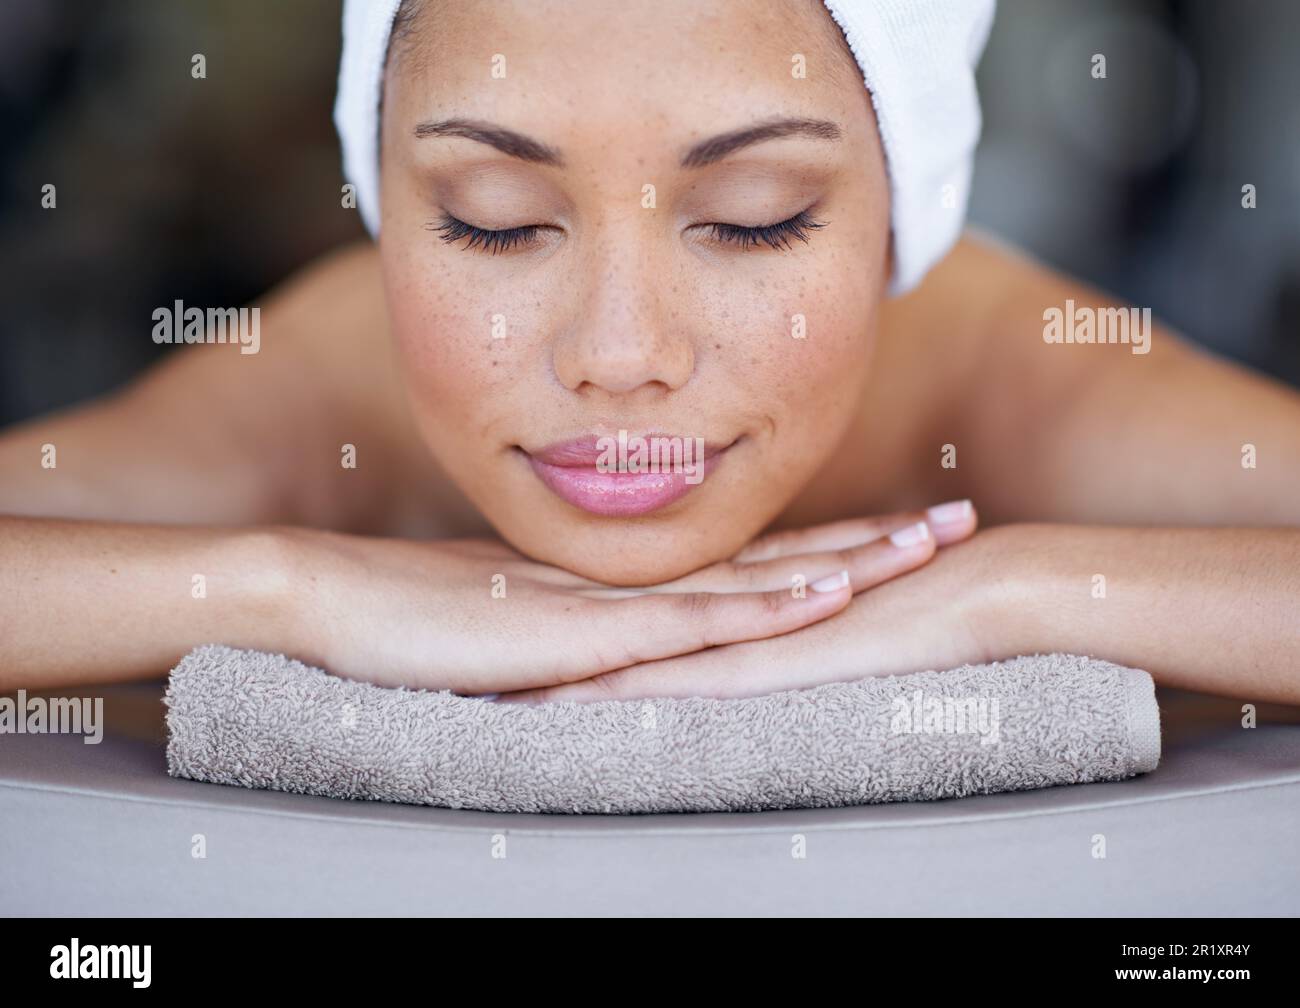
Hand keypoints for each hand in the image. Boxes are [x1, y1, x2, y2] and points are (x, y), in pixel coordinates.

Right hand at [284, 500, 975, 695]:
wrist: (332, 603)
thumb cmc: (417, 618)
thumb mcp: (526, 625)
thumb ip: (587, 631)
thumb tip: (630, 647)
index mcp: (631, 580)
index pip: (752, 561)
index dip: (830, 547)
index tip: (900, 532)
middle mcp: (637, 579)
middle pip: (777, 558)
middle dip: (871, 542)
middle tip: (955, 520)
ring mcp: (614, 600)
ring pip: (754, 579)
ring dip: (847, 564)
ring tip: (931, 543)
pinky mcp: (580, 631)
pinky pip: (690, 622)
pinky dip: (765, 609)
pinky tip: (826, 598)